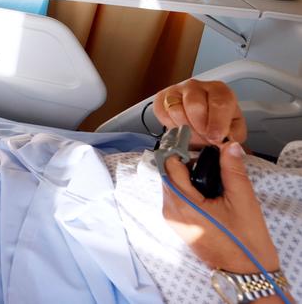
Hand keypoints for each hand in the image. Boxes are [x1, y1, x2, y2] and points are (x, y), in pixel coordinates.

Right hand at [155, 79, 247, 148]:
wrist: (202, 123)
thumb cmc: (219, 125)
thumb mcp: (234, 131)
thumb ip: (234, 135)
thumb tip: (227, 140)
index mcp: (219, 90)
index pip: (219, 102)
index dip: (217, 123)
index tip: (215, 137)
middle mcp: (196, 85)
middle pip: (194, 105)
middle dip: (199, 127)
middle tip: (204, 137)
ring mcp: (176, 90)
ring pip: (176, 110)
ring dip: (185, 129)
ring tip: (193, 135)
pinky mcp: (162, 97)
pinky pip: (162, 113)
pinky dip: (170, 125)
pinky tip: (180, 128)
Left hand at [162, 142, 279, 273]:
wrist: (246, 272)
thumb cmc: (245, 239)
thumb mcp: (242, 200)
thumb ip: (232, 170)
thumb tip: (229, 146)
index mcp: (182, 204)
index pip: (169, 166)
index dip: (181, 151)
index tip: (195, 143)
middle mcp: (170, 211)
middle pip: (168, 175)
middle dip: (185, 164)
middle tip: (208, 159)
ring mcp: (172, 221)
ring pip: (172, 187)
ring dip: (186, 177)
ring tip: (211, 175)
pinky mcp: (179, 227)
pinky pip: (176, 200)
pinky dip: (187, 190)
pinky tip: (207, 191)